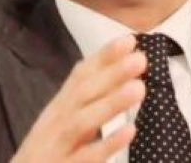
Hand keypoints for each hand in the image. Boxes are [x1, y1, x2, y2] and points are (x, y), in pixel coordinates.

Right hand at [11, 35, 146, 162]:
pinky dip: (107, 144)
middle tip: (141, 58)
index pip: (80, 76)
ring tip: (139, 88)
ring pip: (82, 121)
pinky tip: (130, 131)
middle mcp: (55, 122)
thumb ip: (91, 102)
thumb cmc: (49, 153)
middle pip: (82, 93)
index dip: (104, 57)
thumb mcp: (64, 124)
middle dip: (112, 74)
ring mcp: (56, 147)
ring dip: (111, 103)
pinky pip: (85, 158)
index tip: (129, 40)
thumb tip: (124, 78)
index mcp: (59, 108)